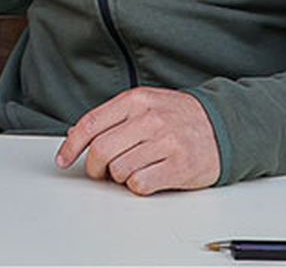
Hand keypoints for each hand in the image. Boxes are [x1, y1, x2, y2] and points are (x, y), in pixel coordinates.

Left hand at [55, 87, 220, 194]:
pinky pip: (140, 184)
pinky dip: (136, 186)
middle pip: (101, 150)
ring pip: (119, 169)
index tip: (63, 159)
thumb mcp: (145, 104)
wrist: (222, 125)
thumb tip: (77, 134)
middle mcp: (149, 119)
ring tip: (130, 170)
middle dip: (94, 167)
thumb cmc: (179, 116)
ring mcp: (165, 142)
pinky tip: (146, 177)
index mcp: (135, 100)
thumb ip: (113, 117)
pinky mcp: (179, 166)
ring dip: (118, 176)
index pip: (91, 124)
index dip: (72, 145)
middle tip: (100, 172)